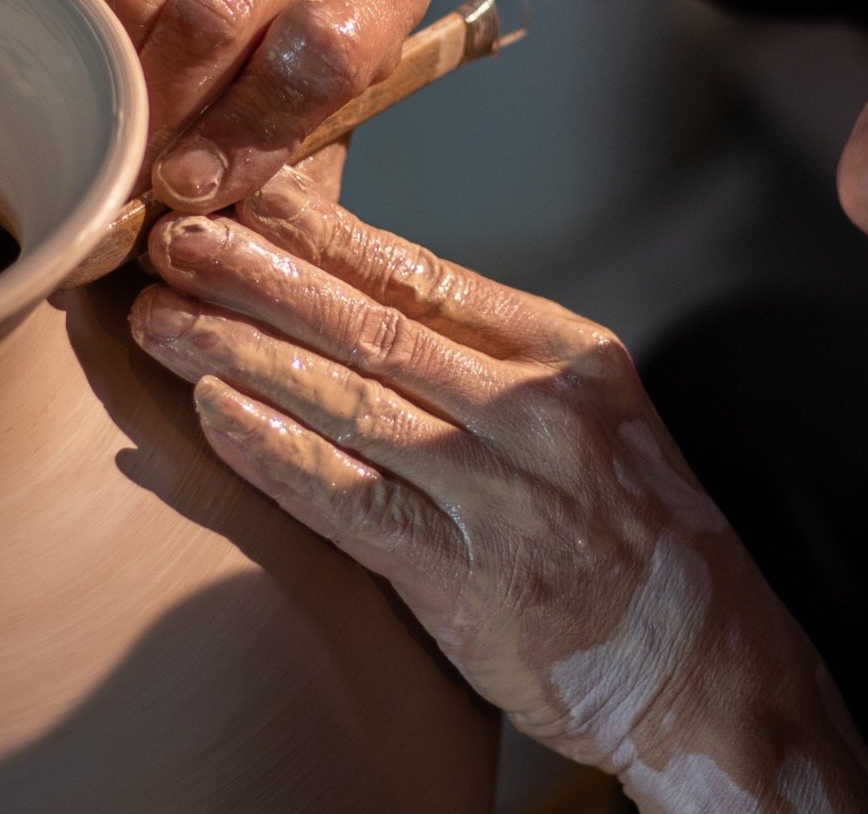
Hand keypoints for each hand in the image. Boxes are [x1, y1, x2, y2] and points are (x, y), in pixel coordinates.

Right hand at [55, 0, 433, 212]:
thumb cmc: (307, 49)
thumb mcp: (334, 109)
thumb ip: (289, 173)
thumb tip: (203, 242)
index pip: (319, 47)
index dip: (249, 128)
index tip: (190, 191)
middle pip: (214, 14)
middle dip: (162, 114)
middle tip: (125, 180)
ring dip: (109, 77)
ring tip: (100, 137)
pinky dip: (75, 21)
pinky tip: (84, 65)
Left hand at [128, 167, 867, 812]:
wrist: (709, 672)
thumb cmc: (634, 538)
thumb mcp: (587, 417)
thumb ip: (486, 361)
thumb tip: (357, 302)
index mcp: (564, 353)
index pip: (422, 273)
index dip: (321, 234)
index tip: (243, 195)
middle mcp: (536, 410)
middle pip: (372, 324)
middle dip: (258, 276)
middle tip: (169, 238)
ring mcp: (502, 493)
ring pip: (350, 400)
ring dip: (239, 351)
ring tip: (159, 317)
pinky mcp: (468, 578)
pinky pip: (351, 500)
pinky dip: (275, 453)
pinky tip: (209, 413)